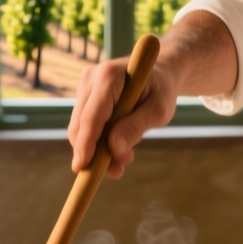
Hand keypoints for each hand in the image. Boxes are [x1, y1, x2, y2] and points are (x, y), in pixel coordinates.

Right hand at [68, 57, 177, 176]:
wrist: (160, 72)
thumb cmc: (162, 89)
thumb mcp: (159, 110)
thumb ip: (136, 127)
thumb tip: (113, 149)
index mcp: (109, 76)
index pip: (92, 117)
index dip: (86, 144)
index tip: (81, 167)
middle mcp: (91, 78)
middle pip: (81, 125)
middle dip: (94, 152)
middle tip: (118, 171)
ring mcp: (85, 86)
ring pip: (80, 128)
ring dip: (98, 149)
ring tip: (125, 158)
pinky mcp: (85, 96)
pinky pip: (85, 125)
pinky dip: (97, 141)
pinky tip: (117, 148)